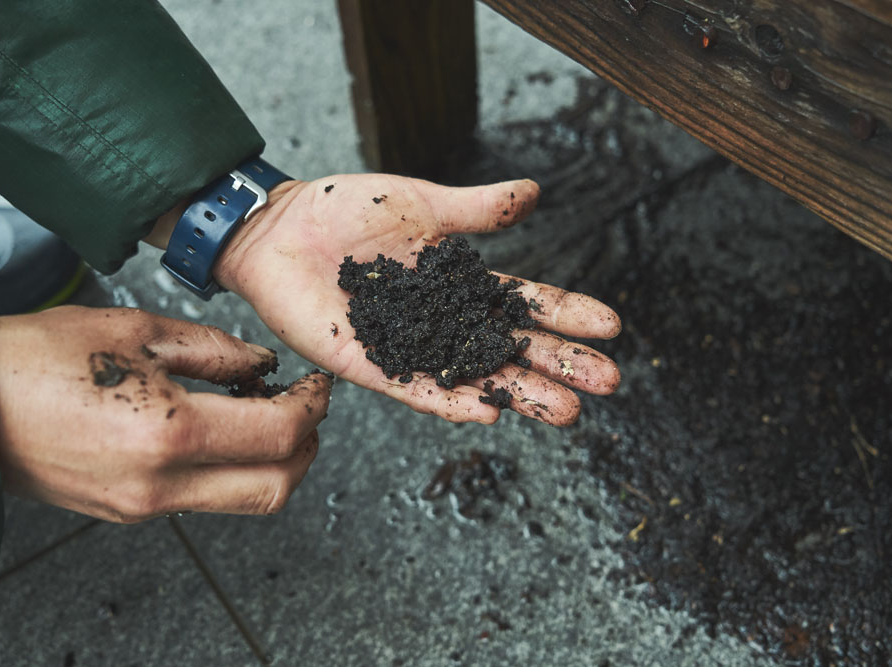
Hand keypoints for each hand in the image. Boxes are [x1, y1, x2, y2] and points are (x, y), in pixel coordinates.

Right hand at [0, 305, 331, 521]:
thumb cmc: (36, 358)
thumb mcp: (135, 330)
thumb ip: (214, 350)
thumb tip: (262, 365)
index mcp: (169, 434)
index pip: (279, 436)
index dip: (313, 408)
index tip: (317, 385)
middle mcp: (161, 484)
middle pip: (274, 489)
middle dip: (306, 448)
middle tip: (306, 407)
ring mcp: (143, 506)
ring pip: (241, 498)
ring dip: (271, 460)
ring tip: (264, 410)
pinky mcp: (128, 511)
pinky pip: (201, 496)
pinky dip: (229, 466)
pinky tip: (219, 425)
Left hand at [209, 174, 620, 426]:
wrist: (279, 229)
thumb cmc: (343, 211)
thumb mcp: (421, 202)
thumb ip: (477, 209)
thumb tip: (536, 193)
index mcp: (459, 284)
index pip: (525, 304)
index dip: (567, 314)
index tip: (611, 326)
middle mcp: (443, 323)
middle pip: (512, 349)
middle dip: (560, 366)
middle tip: (607, 385)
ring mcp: (411, 348)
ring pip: (477, 378)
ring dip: (521, 395)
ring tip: (567, 412)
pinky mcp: (372, 365)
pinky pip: (418, 389)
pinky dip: (452, 402)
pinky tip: (489, 412)